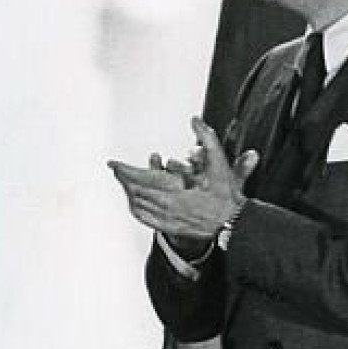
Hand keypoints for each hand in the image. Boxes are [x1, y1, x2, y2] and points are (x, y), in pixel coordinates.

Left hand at [107, 118, 258, 241]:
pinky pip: (146, 219)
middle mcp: (167, 208)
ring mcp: (168, 220)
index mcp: (175, 193)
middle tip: (116, 169)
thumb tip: (195, 120)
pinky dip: (136, 209)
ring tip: (122, 181)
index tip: (114, 163)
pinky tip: (133, 203)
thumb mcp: (219, 163)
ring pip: (138, 206)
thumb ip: (208, 139)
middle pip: (136, 192)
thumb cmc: (226, 195)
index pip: (141, 180)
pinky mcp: (170, 228)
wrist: (233, 223)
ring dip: (128, 192)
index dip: (125, 171)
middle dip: (124, 179)